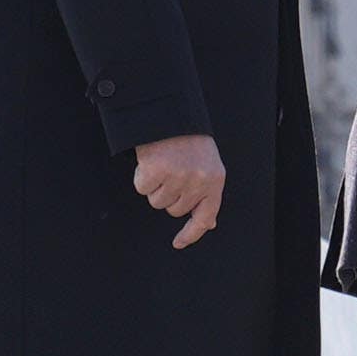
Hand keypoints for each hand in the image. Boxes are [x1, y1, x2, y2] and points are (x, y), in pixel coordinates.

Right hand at [134, 132, 226, 248]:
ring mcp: (177, 178)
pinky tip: (150, 161)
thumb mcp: (208, 166)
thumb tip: (208, 223)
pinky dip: (142, 176)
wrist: (170, 112)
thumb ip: (207, 195)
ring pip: (158, 201)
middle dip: (169, 195)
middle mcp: (198, 182)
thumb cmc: (188, 138)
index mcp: (215, 181)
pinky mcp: (156, 172)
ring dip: (155, 186)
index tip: (179, 243)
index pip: (204, 218)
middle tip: (171, 172)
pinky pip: (142, 188)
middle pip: (174, 210)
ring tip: (163, 163)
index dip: (190, 234)